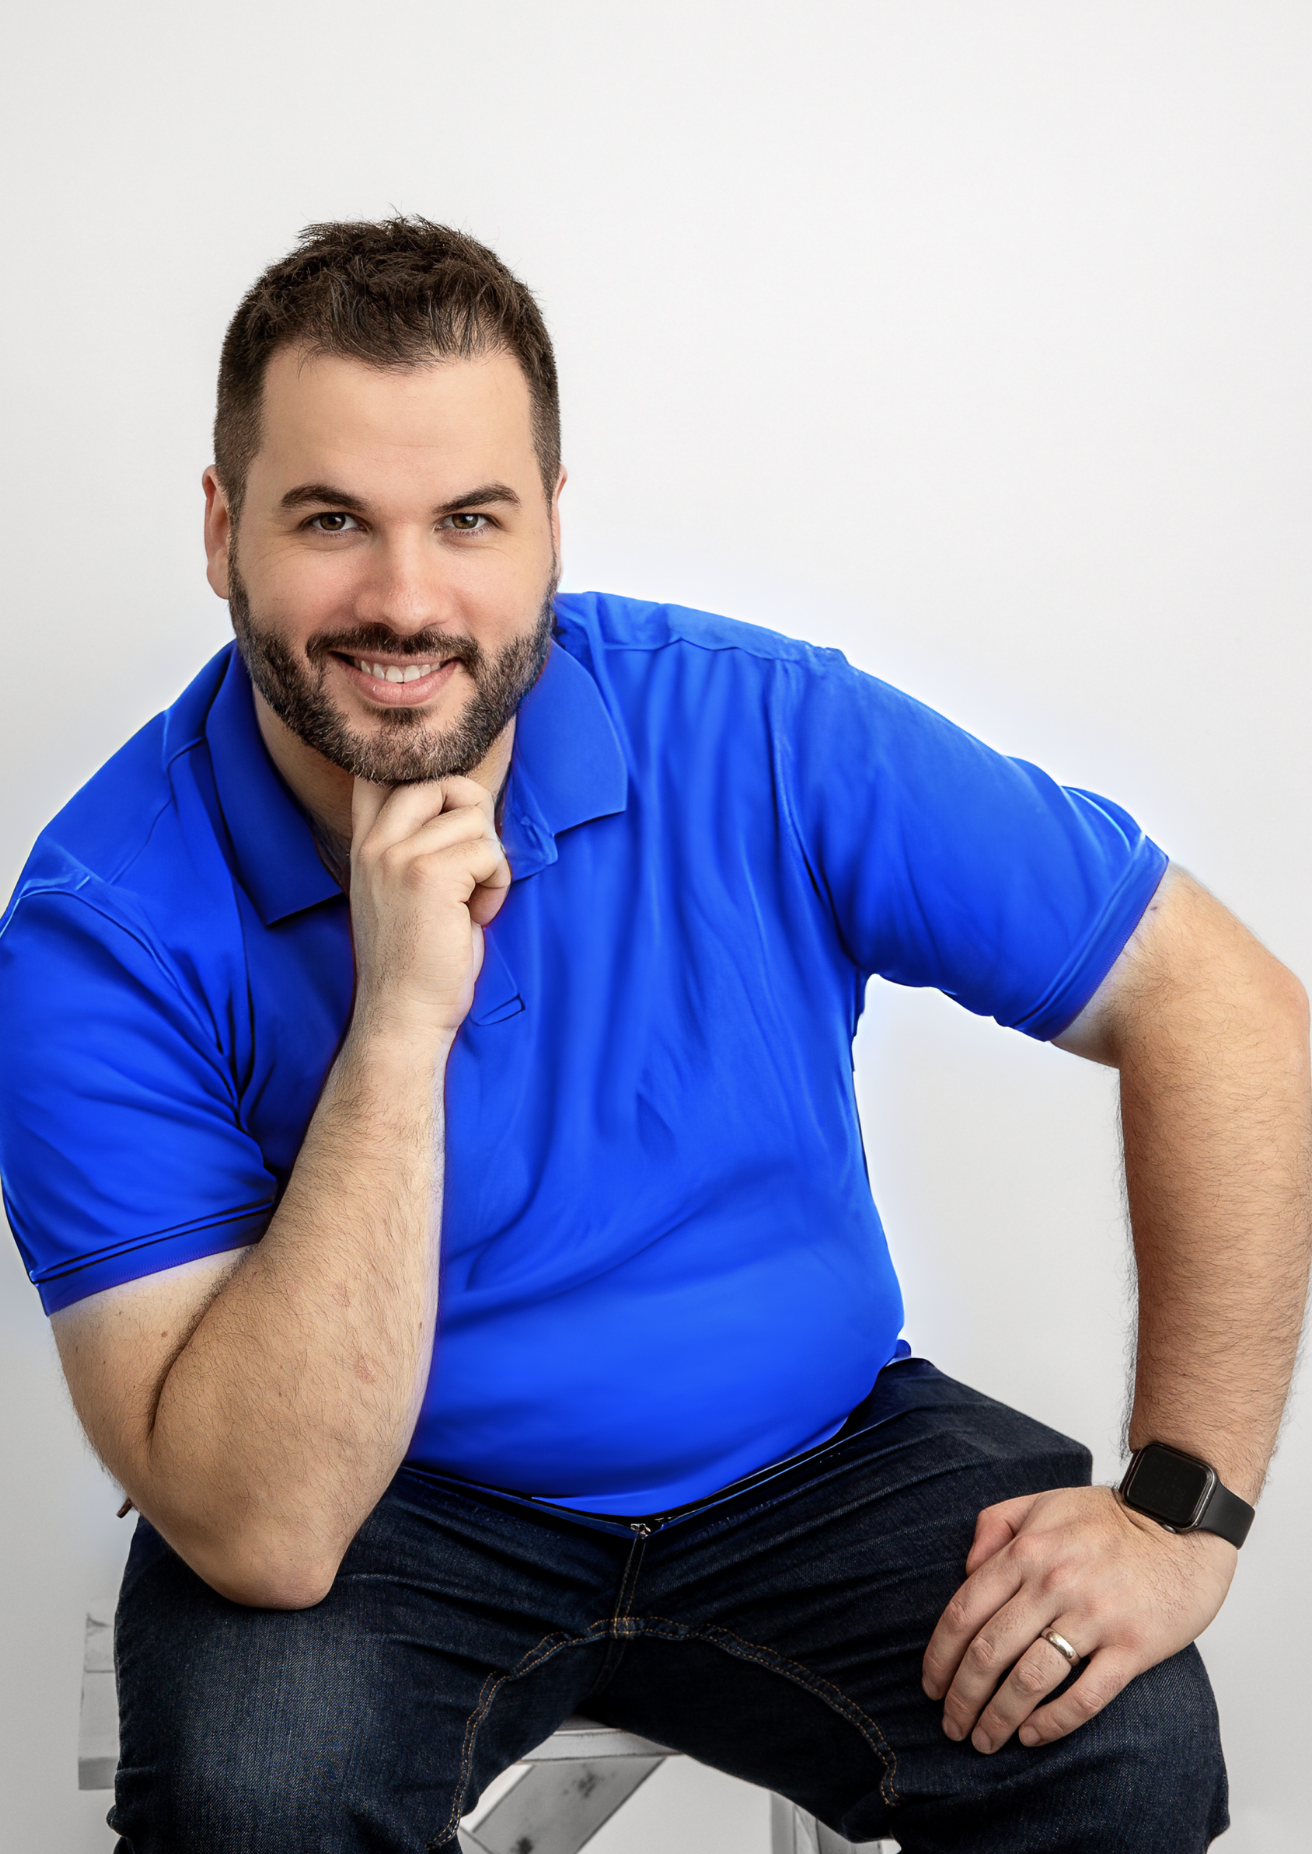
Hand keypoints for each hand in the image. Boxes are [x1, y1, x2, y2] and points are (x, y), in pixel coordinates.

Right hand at [348, 776, 511, 1041]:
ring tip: (473, 902)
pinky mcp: (430, 876)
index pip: (379, 774)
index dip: (425, 778)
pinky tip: (477, 917)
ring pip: (474, 819)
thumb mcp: (401, 890)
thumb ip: (416, 844)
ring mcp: (398, 857)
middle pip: (441, 782)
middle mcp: (375, 844)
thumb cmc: (416, 960)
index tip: (448, 814)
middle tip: (476, 862)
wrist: (403, 1014)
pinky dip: (497, 885)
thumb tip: (466, 801)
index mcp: (365, 846)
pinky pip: (489, 852)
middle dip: (476, 816)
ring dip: (490, 862)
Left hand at [921, 1485, 1235, 1752]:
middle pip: (988, 1652)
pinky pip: (1086, 1696)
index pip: (964, 1612)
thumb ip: (994, 1525)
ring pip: (1029, 1680)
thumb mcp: (1043, 1502)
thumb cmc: (1110, 1516)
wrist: (1183, 1520)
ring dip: (998, 1718)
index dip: (939, 1657)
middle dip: (961, 1698)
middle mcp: (1053, 1584)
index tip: (931, 1687)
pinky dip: (1053, 1723)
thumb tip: (965, 1568)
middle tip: (952, 1726)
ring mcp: (1094, 1616)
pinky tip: (1032, 1735)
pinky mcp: (1134, 1646)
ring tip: (985, 1741)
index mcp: (1027, 1551)